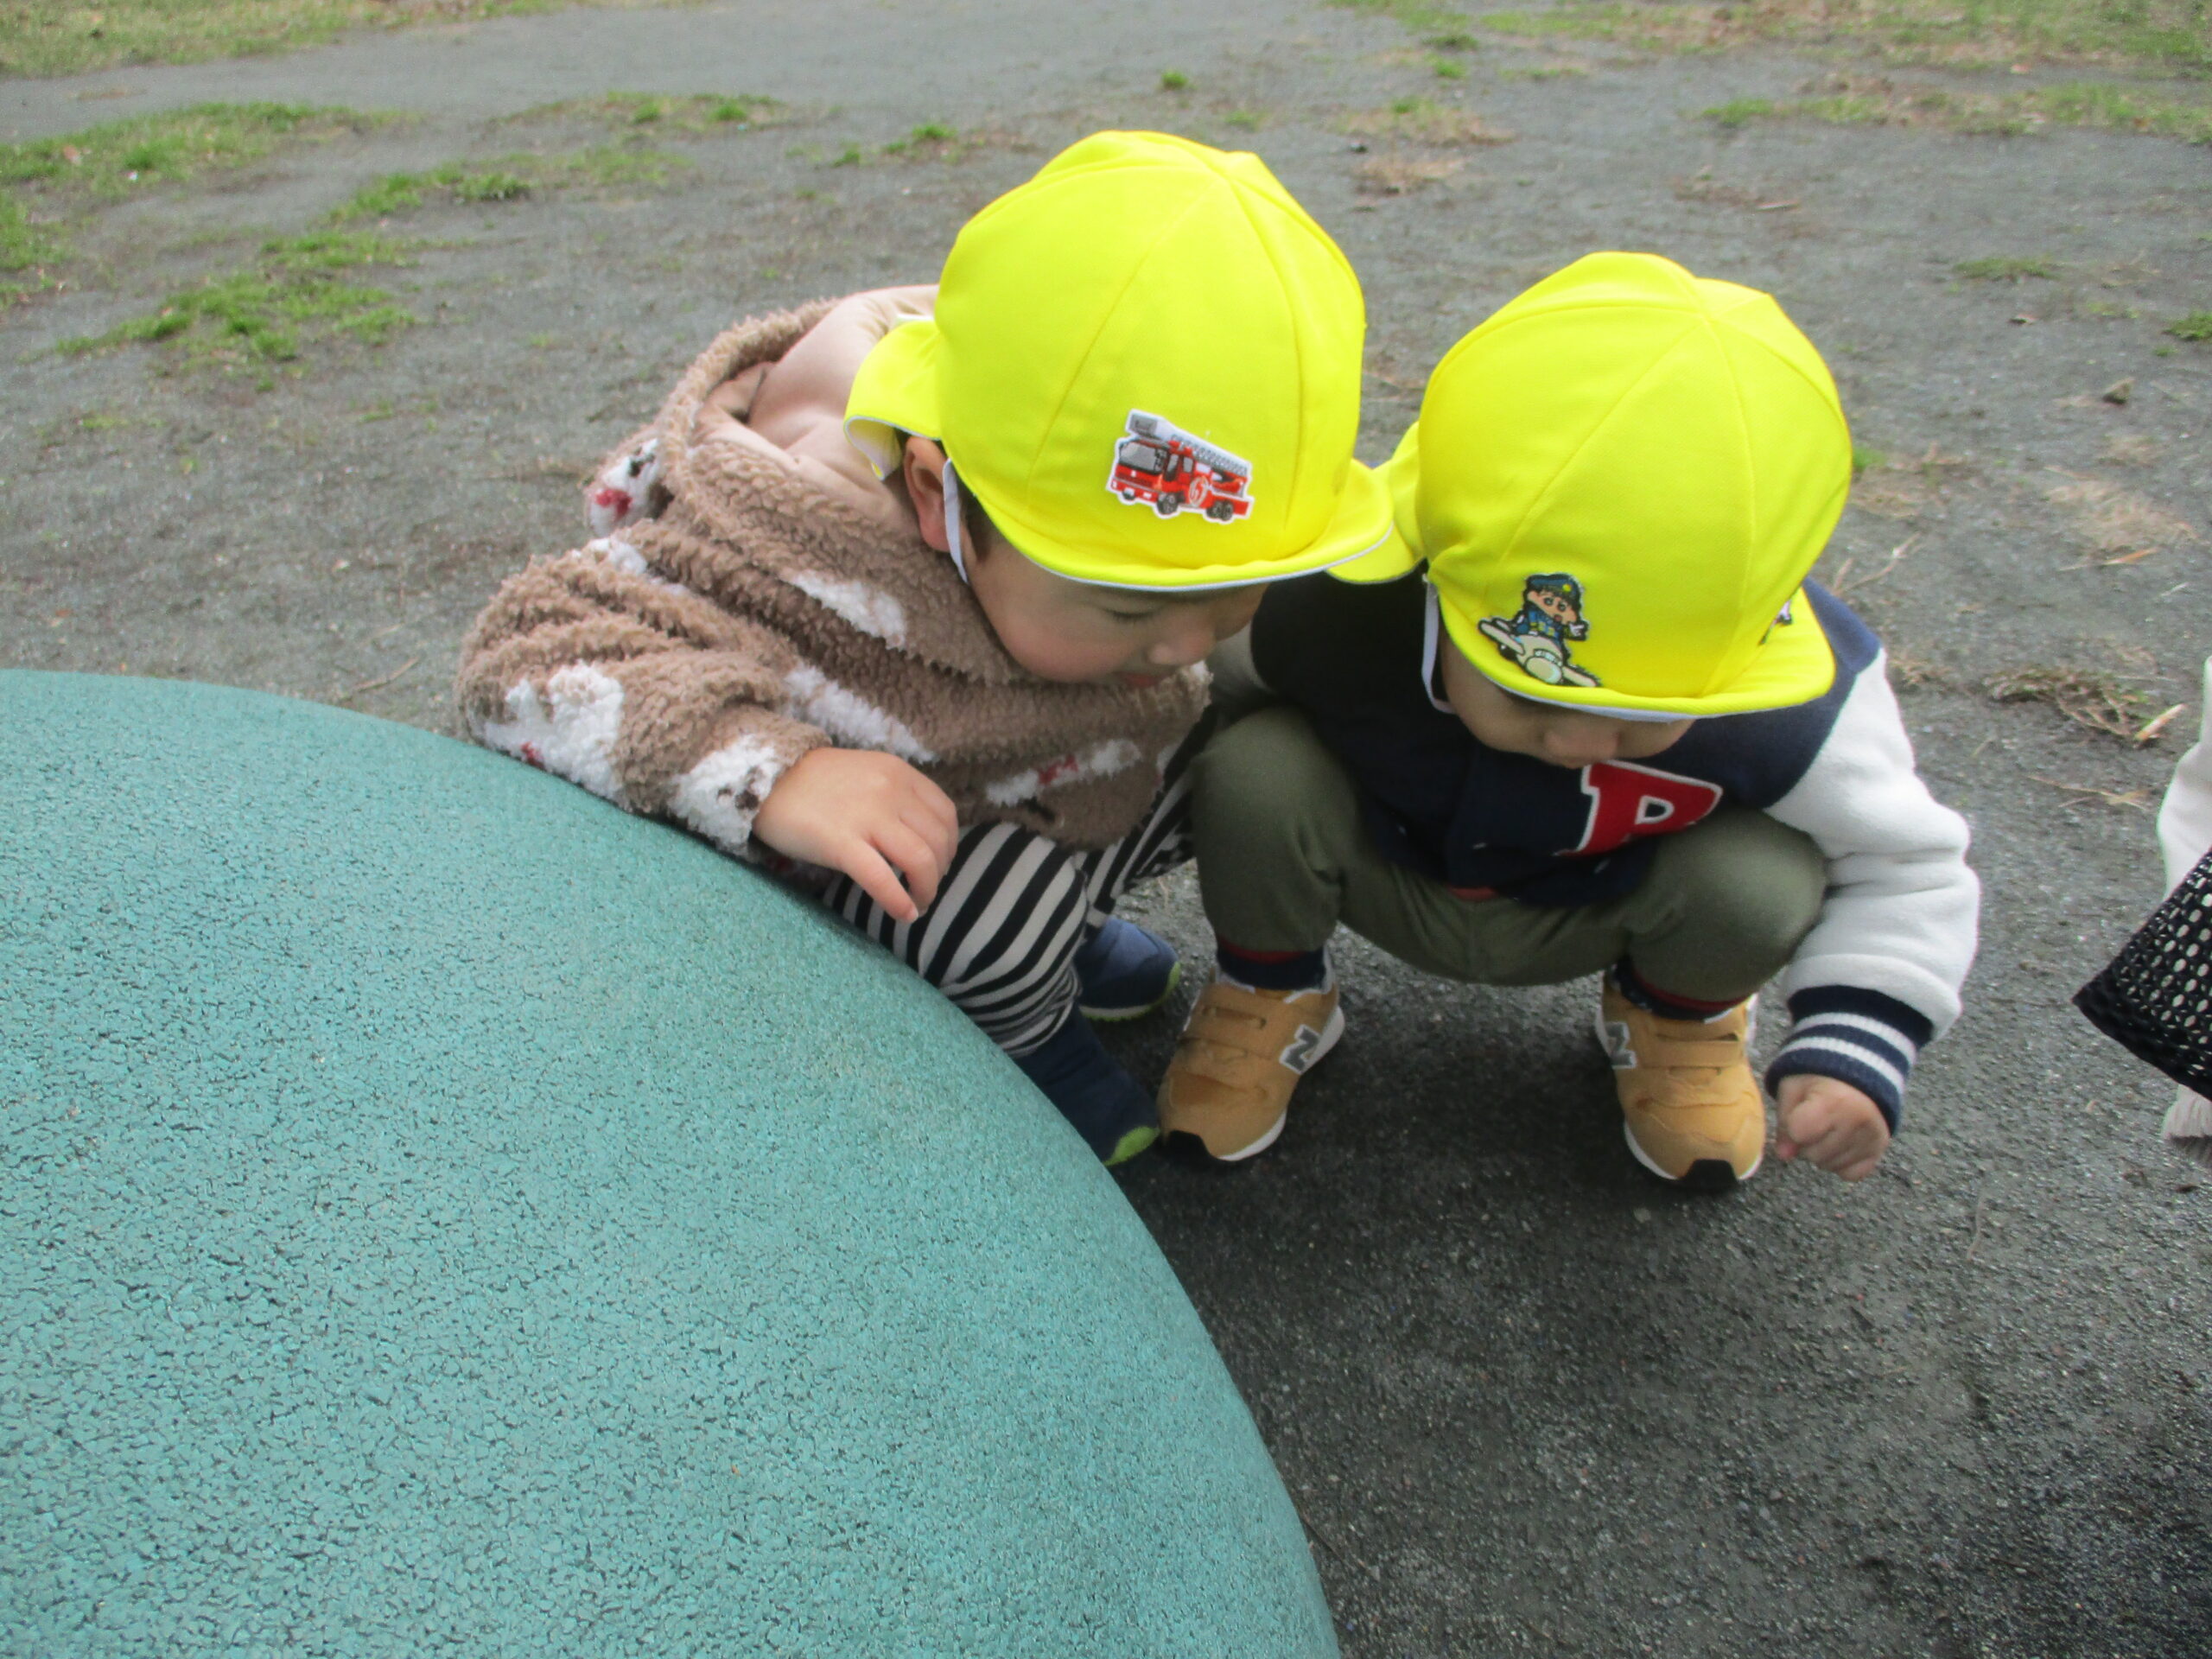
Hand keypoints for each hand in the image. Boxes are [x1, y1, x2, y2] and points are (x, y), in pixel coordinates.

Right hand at [752, 747, 958, 922]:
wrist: (765, 779)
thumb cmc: (814, 783)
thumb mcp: (866, 774)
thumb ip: (896, 796)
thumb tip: (922, 837)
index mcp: (899, 772)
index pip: (945, 814)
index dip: (949, 846)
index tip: (940, 864)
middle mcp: (890, 790)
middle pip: (937, 842)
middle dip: (939, 873)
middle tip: (926, 890)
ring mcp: (866, 816)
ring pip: (920, 861)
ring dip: (927, 890)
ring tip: (918, 904)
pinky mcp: (840, 842)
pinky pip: (881, 879)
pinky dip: (899, 902)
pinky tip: (902, 914)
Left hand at [1773, 1075, 1890, 1181]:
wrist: (1857, 1071)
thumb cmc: (1819, 1079)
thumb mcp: (1793, 1088)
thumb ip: (1784, 1121)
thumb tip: (1784, 1155)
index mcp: (1833, 1101)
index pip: (1799, 1133)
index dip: (1792, 1127)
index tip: (1799, 1114)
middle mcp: (1857, 1122)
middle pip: (1812, 1154)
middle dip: (1805, 1143)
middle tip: (1814, 1122)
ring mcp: (1871, 1137)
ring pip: (1829, 1166)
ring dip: (1821, 1154)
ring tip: (1828, 1129)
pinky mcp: (1879, 1149)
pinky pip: (1850, 1173)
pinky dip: (1840, 1164)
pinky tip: (1839, 1144)